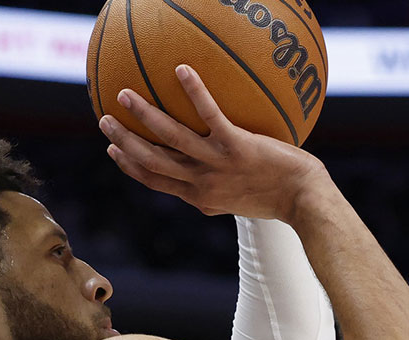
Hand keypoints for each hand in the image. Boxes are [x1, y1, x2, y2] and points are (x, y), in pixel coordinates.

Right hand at [100, 64, 329, 221]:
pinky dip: (194, 93)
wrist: (304, 201)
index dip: (130, 165)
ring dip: (145, 116)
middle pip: (152, 161)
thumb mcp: (238, 199)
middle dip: (125, 141)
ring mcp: (218, 165)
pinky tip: (182, 69)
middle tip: (104, 120)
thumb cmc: (277, 196)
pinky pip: (211, 115)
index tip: (113, 149)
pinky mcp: (238, 146)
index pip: (155, 180)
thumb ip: (216, 186)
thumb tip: (205, 171)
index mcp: (198, 196)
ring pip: (171, 139)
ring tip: (125, 94)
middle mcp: (202, 183)